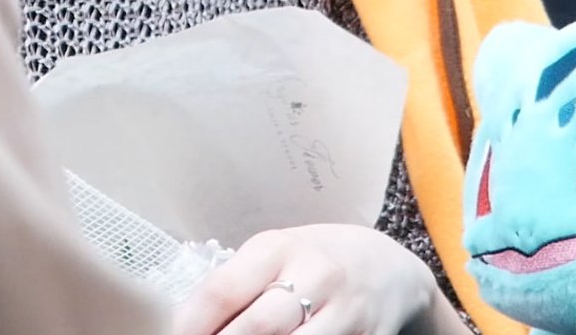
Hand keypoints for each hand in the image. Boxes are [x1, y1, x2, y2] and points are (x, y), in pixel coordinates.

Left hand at [171, 224, 439, 334]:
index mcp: (280, 248)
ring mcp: (346, 311)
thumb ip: (237, 286)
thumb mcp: (279, 257)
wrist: (392, 273)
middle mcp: (316, 274)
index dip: (189, 325)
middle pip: (254, 328)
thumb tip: (182, 325)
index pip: (222, 291)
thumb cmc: (319, 264)